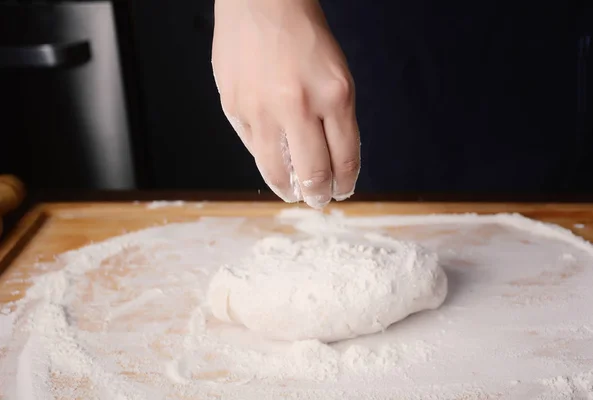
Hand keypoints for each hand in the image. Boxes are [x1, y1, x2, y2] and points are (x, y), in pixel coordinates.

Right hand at [212, 0, 359, 207]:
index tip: (343, 192)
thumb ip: (336, 121)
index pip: (345, 159)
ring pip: (277, 171)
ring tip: (293, 193)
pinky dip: (266, 161)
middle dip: (319, 196)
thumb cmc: (305, 38)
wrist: (262, 4)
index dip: (346, 184)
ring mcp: (262, 109)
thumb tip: (330, 165)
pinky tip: (273, 163)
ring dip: (289, 190)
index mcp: (335, 96)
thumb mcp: (338, 76)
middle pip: (313, 174)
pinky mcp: (235, 108)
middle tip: (319, 201)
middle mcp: (298, 105)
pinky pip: (253, 148)